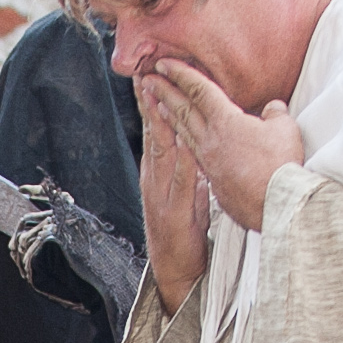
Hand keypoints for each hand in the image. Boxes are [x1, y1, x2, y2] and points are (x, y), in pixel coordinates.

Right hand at [135, 91, 212, 302]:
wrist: (175, 269)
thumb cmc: (185, 229)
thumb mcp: (187, 191)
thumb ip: (189, 166)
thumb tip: (196, 141)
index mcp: (158, 172)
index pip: (154, 130)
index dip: (152, 101)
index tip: (150, 74)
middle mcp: (154, 179)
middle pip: (152, 134)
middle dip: (149, 102)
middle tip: (146, 73)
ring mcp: (161, 195)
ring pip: (160, 153)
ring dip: (159, 125)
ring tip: (160, 97)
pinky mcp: (173, 212)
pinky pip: (179, 182)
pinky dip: (181, 161)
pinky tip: (184, 144)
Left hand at [138, 63, 302, 233]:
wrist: (275, 207)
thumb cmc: (281, 166)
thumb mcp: (285, 130)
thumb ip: (275, 114)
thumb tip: (273, 108)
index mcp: (225, 122)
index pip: (199, 90)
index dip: (182, 74)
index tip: (165, 63)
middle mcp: (210, 140)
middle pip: (183, 110)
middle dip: (165, 91)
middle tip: (149, 79)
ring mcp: (208, 162)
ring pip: (183, 133)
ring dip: (167, 116)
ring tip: (154, 104)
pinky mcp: (213, 181)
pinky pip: (191, 156)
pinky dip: (181, 143)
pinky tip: (178, 141)